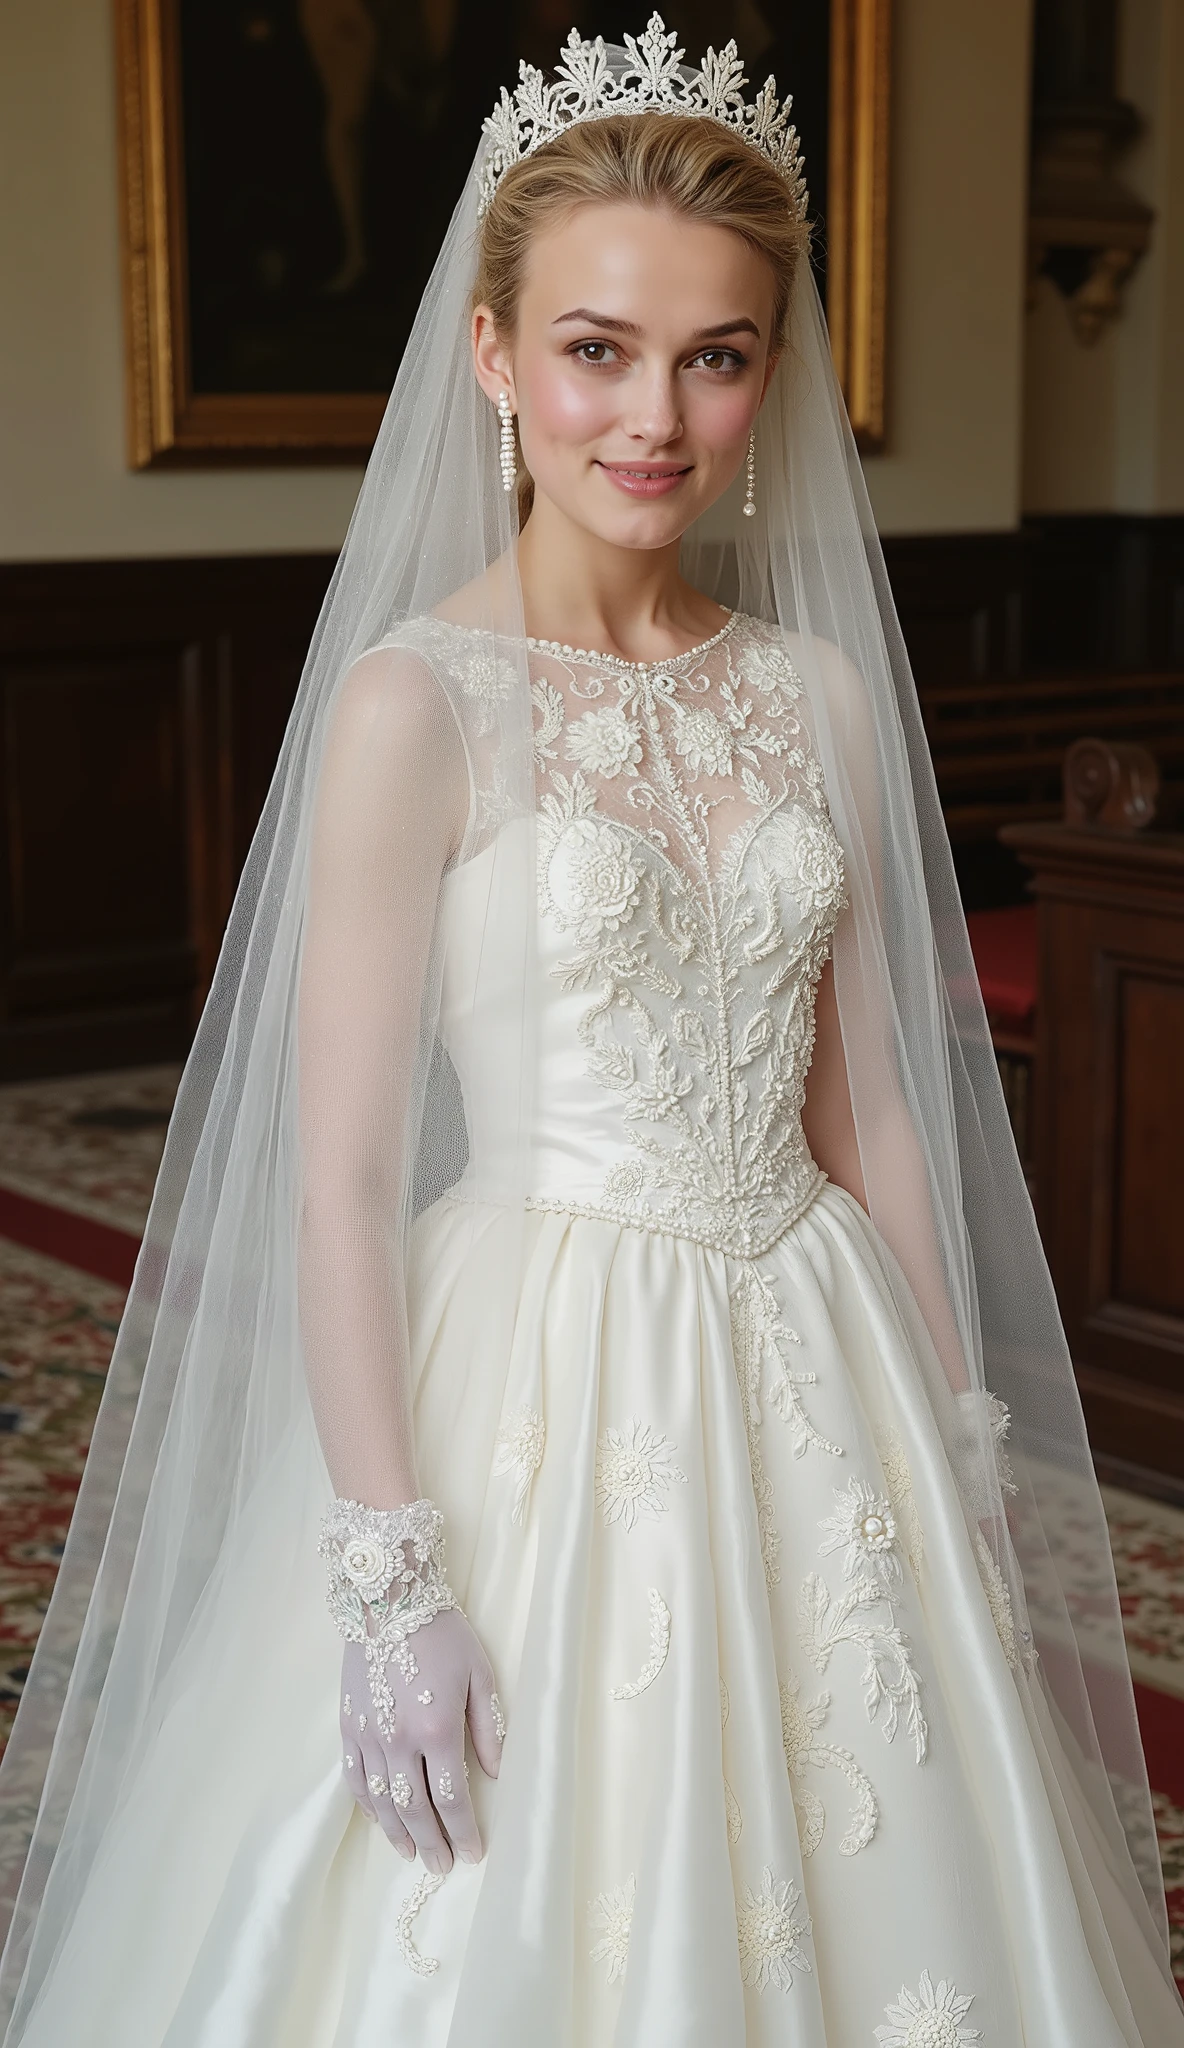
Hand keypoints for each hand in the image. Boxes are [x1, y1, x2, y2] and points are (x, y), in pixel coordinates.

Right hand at [339, 1608, 503, 1871]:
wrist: (388, 1600)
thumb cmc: (442, 1633)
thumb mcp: (480, 1674)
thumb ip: (488, 1727)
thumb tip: (497, 1772)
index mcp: (438, 1729)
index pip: (451, 1798)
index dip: (463, 1830)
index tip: (472, 1852)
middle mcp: (399, 1741)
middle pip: (414, 1808)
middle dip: (432, 1842)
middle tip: (442, 1866)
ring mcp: (369, 1736)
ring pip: (380, 1801)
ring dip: (397, 1833)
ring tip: (412, 1853)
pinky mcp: (348, 1727)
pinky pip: (354, 1778)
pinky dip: (366, 1804)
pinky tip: (378, 1818)